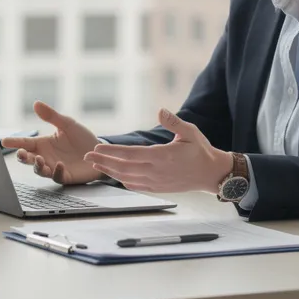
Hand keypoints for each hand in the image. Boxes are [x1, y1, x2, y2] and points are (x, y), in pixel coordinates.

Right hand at [1, 102, 101, 184]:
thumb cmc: (82, 138)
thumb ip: (51, 116)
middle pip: (28, 159)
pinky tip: (60, 165)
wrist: (100, 152)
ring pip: (39, 170)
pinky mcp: (66, 176)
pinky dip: (57, 172)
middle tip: (20, 153)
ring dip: (37, 166)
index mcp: (44, 143)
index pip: (25, 142)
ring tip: (39, 159)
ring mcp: (54, 167)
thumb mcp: (67, 124)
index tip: (4, 141)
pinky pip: (57, 177)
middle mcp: (46, 156)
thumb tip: (36, 103)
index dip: (14, 142)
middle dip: (22, 157)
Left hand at [82, 109, 232, 193]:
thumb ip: (174, 122)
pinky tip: (114, 175)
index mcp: (162, 156)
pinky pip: (136, 186)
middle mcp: (157, 171)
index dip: (111, 152)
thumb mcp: (190, 132)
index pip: (130, 154)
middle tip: (87, 156)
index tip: (97, 148)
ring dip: (109, 171)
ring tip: (96, 165)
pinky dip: (122, 181)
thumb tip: (160, 110)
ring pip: (127, 178)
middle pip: (123, 167)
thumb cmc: (200, 150)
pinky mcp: (158, 188)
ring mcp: (156, 182)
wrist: (211, 174)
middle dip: (103, 162)